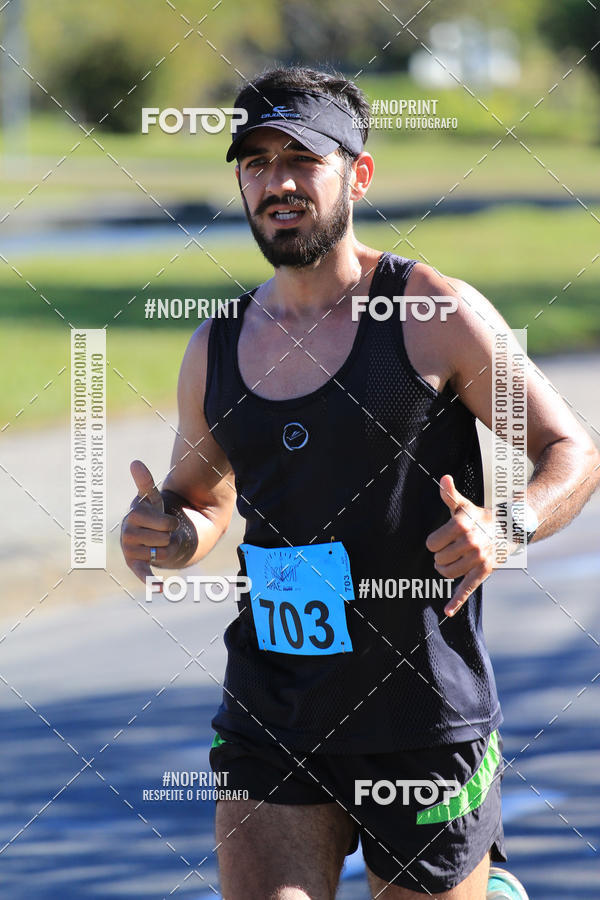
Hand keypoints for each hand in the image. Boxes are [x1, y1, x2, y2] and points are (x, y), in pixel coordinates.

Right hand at [120, 460, 178, 583]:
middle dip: (168, 534)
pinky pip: (144, 573)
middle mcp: (128, 533)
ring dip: (166, 548)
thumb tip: (135, 462)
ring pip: (162, 552)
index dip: (168, 522)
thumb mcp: (152, 497)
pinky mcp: (135, 564)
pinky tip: (161, 588)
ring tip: (159, 542)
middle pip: (164, 537)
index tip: (163, 520)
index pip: (163, 522)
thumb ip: (145, 482)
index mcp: (133, 515)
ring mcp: (131, 549)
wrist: (155, 533)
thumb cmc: (153, 512)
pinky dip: (151, 581)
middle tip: (162, 532)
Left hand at [425, 474, 494, 616]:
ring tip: (449, 561)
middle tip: (449, 549)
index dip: (434, 542)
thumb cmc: (478, 517)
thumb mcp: (464, 506)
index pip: (431, 543)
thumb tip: (443, 479)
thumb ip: (450, 494)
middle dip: (440, 555)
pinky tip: (446, 612)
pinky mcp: (483, 572)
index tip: (442, 538)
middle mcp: (470, 542)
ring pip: (447, 573)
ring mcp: (478, 558)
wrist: (507, 529)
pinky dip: (455, 602)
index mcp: (461, 525)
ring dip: (444, 569)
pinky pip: (467, 589)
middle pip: (438, 558)